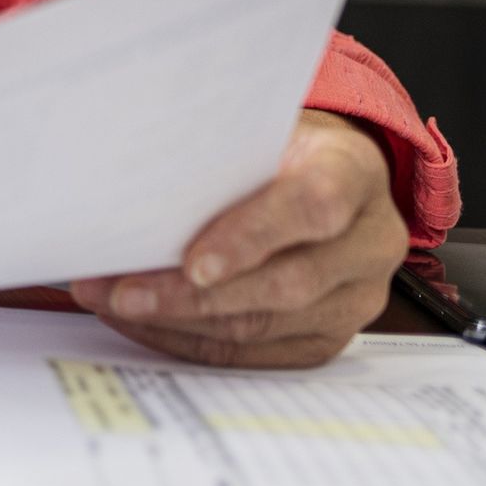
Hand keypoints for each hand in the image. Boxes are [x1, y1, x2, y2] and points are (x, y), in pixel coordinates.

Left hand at [70, 110, 408, 367]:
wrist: (327, 177)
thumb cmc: (278, 150)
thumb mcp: (256, 130)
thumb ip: (217, 155)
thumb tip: (132, 184)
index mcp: (355, 174)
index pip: (312, 207)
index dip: (252, 236)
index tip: (193, 263)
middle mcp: (369, 244)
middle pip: (285, 283)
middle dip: (193, 295)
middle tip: (123, 292)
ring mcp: (356, 299)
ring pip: (263, 326)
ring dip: (178, 321)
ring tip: (116, 304)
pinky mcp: (328, 339)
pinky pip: (255, 354)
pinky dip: (191, 340)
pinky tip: (144, 323)